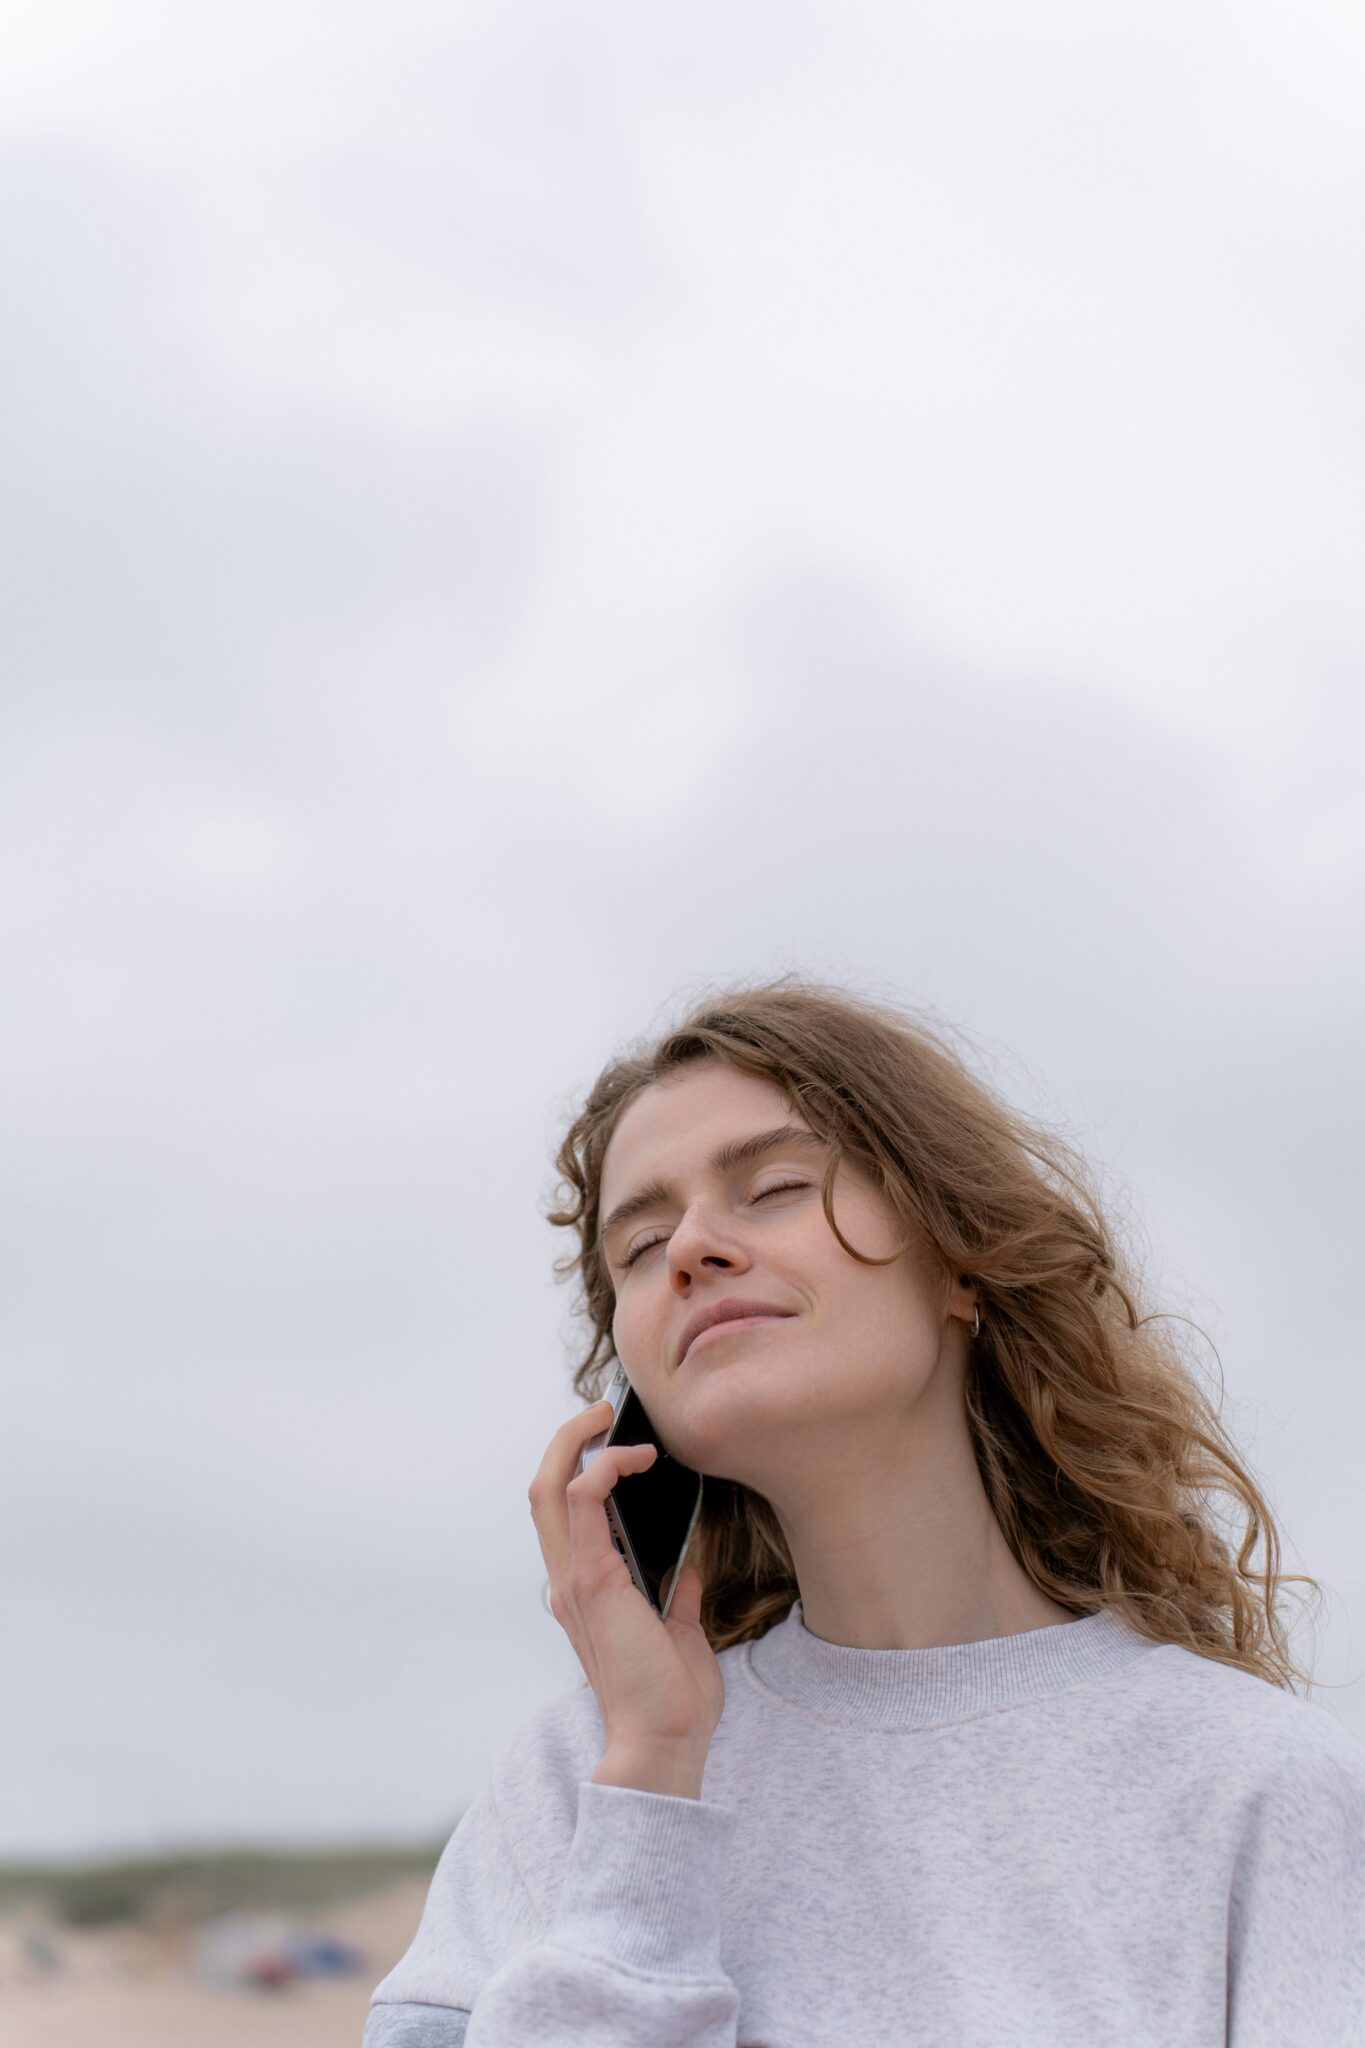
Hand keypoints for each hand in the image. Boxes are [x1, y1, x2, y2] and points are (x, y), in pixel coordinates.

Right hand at [528, 1402, 724, 1761]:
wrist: (664, 1742)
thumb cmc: (671, 1699)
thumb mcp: (679, 1631)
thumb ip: (676, 1593)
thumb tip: (688, 1564)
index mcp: (585, 1590)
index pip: (561, 1515)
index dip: (575, 1467)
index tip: (612, 1441)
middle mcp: (569, 1581)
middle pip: (541, 1489)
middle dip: (565, 1441)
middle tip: (600, 1412)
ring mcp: (575, 1579)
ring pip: (549, 1487)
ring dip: (575, 1442)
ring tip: (607, 1417)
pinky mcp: (593, 1578)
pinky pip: (582, 1500)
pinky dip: (603, 1468)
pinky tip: (637, 1458)